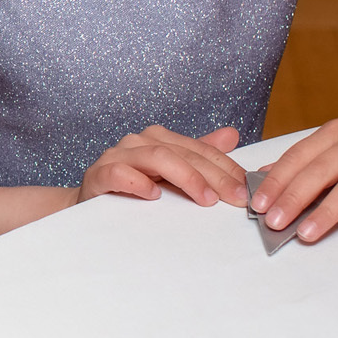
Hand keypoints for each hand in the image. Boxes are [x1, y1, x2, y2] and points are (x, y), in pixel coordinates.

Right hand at [78, 125, 247, 207]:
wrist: (91, 202)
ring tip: (206, 198)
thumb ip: (199, 155)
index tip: (246, 187)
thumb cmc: (133, 188)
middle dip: (213, 175)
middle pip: (181, 152)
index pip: (198, 148)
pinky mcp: (98, 175)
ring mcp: (116, 157)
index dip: (225, 166)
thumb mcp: (170, 173)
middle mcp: (137, 142)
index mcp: (157, 139)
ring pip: (156, 156)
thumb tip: (231, 135)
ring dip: (185, 176)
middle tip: (234, 196)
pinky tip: (154, 195)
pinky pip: (119, 173)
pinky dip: (138, 182)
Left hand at [249, 109, 337, 243]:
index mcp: (336, 133)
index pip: (298, 157)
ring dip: (327, 213)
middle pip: (319, 172)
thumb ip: (306, 156)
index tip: (257, 204)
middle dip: (293, 199)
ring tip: (306, 235)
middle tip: (273, 223)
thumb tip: (264, 176)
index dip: (276, 181)